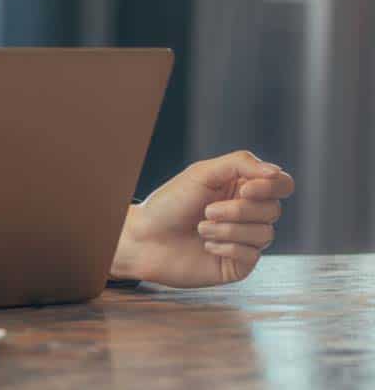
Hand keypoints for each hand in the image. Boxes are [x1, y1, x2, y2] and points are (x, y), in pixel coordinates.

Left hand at [110, 150, 294, 286]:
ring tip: (201, 227)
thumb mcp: (202, 173)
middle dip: (239, 210)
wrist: (146, 238)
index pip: (282, 184)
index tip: (245, 189)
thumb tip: (276, 172)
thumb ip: (240, 164)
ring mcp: (246, 239)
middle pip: (274, 209)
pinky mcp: (239, 263)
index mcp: (242, 188)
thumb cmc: (170, 203)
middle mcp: (248, 213)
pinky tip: (206, 245)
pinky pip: (252, 255)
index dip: (271, 187)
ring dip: (228, 229)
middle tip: (207, 210)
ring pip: (265, 233)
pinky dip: (227, 247)